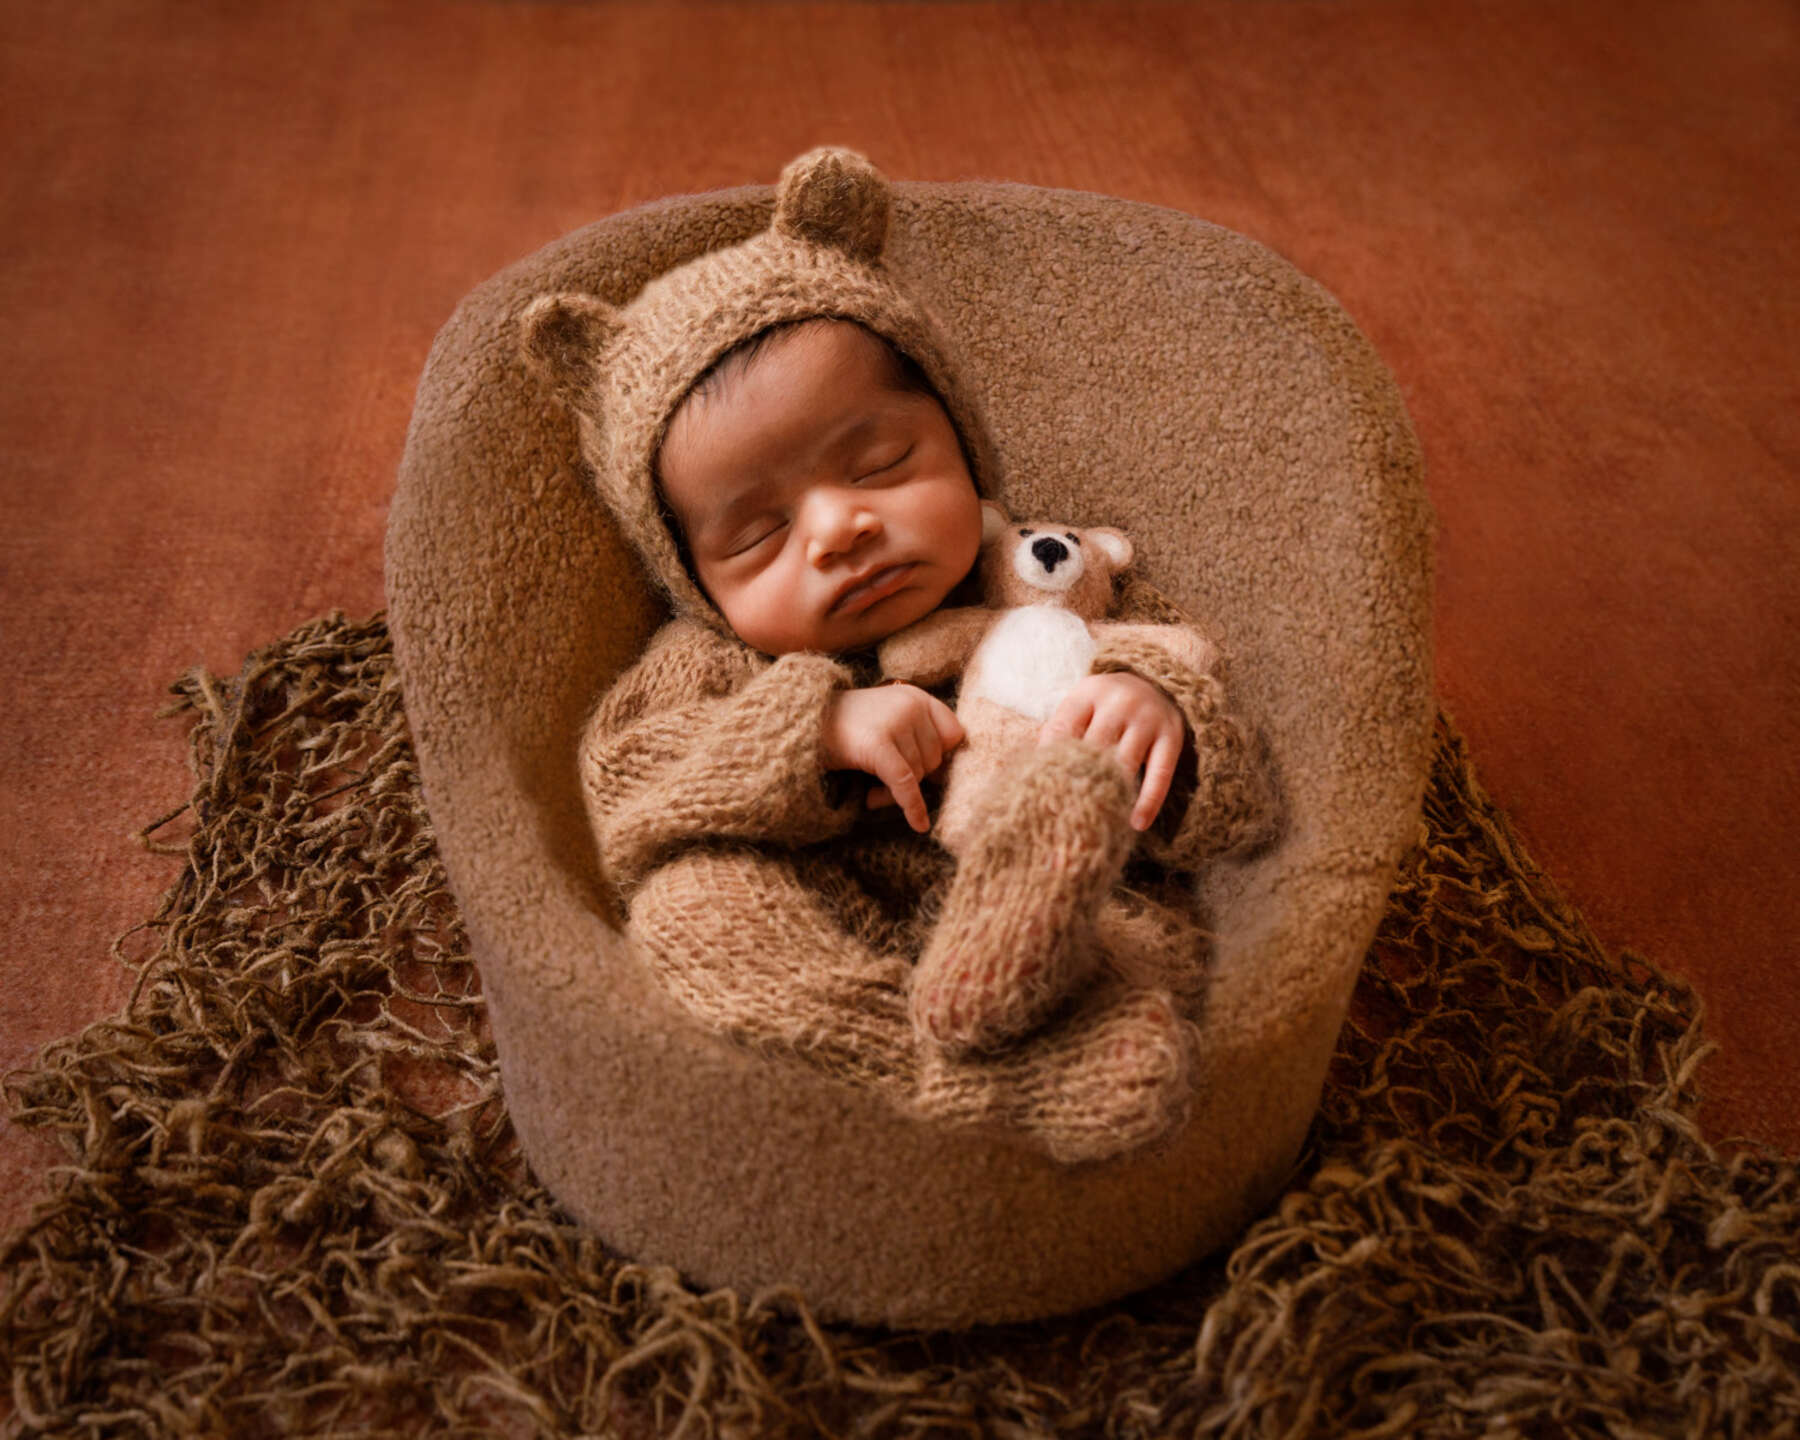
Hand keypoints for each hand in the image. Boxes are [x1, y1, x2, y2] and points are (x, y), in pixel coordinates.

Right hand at [822, 684, 964, 832]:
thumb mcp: (887, 719)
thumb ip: (916, 737)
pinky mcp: (877, 745)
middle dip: (914, 777)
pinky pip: (905, 784)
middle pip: (935, 759)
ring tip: (871, 788)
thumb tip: (944, 778)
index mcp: (915, 695)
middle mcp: (909, 705)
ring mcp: (894, 723)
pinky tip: (919, 825)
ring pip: (919, 775)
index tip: (927, 770)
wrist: (800, 725)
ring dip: (897, 792)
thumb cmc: (845, 729)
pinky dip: (912, 807)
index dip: (942, 757)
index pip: (953, 734)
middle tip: (883, 780)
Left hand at [1039, 672, 1184, 830]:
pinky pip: (1160, 774)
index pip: (1063, 728)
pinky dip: (1148, 801)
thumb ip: (1061, 731)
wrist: (1157, 683)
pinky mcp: (1172, 737)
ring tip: (1098, 822)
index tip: (1041, 790)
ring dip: (1111, 794)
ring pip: (1125, 763)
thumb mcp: (1082, 705)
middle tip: (1066, 815)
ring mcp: (1148, 718)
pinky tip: (1137, 823)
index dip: (1050, 760)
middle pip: (1094, 747)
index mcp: (1090, 692)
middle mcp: (1120, 702)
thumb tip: (1034, 772)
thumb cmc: (1107, 705)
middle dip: (1079, 781)